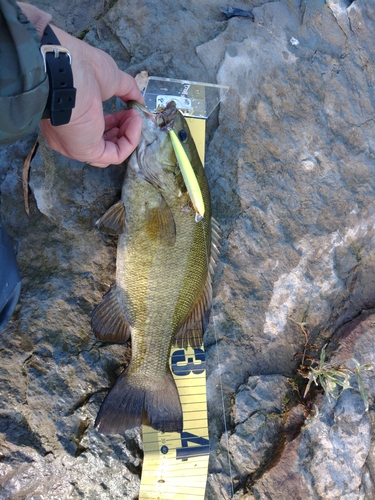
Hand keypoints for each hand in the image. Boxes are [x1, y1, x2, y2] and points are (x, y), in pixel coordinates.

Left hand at [40, 26, 142, 166]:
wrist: (68, 73)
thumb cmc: (82, 70)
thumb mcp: (111, 78)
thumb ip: (126, 90)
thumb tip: (139, 101)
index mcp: (68, 118)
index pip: (94, 129)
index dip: (114, 121)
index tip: (126, 109)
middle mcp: (69, 136)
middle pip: (103, 142)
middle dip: (122, 128)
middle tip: (132, 114)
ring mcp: (78, 146)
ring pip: (110, 151)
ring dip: (128, 134)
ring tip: (135, 116)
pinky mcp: (88, 152)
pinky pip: (116, 154)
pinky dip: (130, 140)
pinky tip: (135, 122)